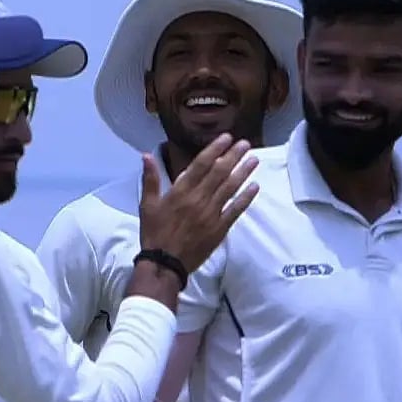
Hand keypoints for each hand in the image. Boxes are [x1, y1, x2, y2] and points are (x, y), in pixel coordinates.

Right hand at [139, 133, 259, 272]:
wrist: (164, 263)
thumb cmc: (154, 233)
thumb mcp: (147, 205)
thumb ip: (150, 179)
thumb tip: (146, 155)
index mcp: (180, 191)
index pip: (201, 164)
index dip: (215, 149)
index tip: (227, 138)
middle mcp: (198, 198)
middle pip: (220, 172)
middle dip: (234, 156)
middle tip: (246, 143)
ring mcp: (211, 213)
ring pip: (230, 188)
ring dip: (243, 172)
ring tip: (254, 159)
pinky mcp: (219, 228)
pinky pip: (235, 210)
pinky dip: (246, 197)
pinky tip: (255, 187)